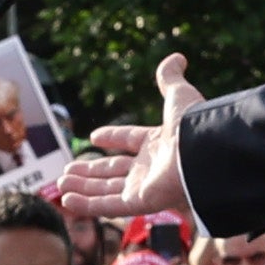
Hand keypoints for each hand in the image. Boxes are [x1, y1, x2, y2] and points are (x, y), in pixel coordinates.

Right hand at [61, 57, 207, 221]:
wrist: (204, 153)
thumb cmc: (192, 125)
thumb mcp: (178, 95)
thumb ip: (170, 78)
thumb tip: (177, 57)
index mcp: (160, 142)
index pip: (131, 140)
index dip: (113, 138)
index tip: (94, 136)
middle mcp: (152, 167)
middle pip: (114, 171)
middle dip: (90, 173)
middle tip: (68, 171)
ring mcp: (146, 186)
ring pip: (107, 190)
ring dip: (83, 189)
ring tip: (60, 184)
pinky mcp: (142, 202)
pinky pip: (110, 207)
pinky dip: (88, 205)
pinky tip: (67, 200)